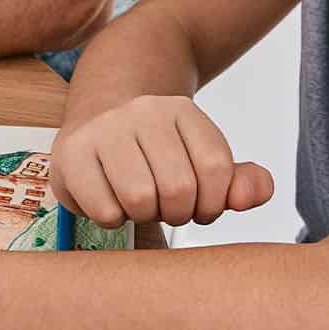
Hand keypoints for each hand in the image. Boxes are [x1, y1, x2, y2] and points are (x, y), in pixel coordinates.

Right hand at [51, 95, 272, 227]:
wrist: (96, 119)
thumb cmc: (155, 155)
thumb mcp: (200, 161)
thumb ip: (238, 182)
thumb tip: (258, 194)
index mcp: (182, 111)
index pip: (216, 169)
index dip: (212, 203)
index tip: (199, 205)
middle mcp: (143, 112)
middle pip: (179, 189)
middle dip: (177, 213)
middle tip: (164, 206)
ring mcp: (105, 129)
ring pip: (141, 199)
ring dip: (144, 216)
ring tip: (137, 202)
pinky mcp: (70, 153)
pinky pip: (104, 209)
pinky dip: (112, 218)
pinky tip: (109, 200)